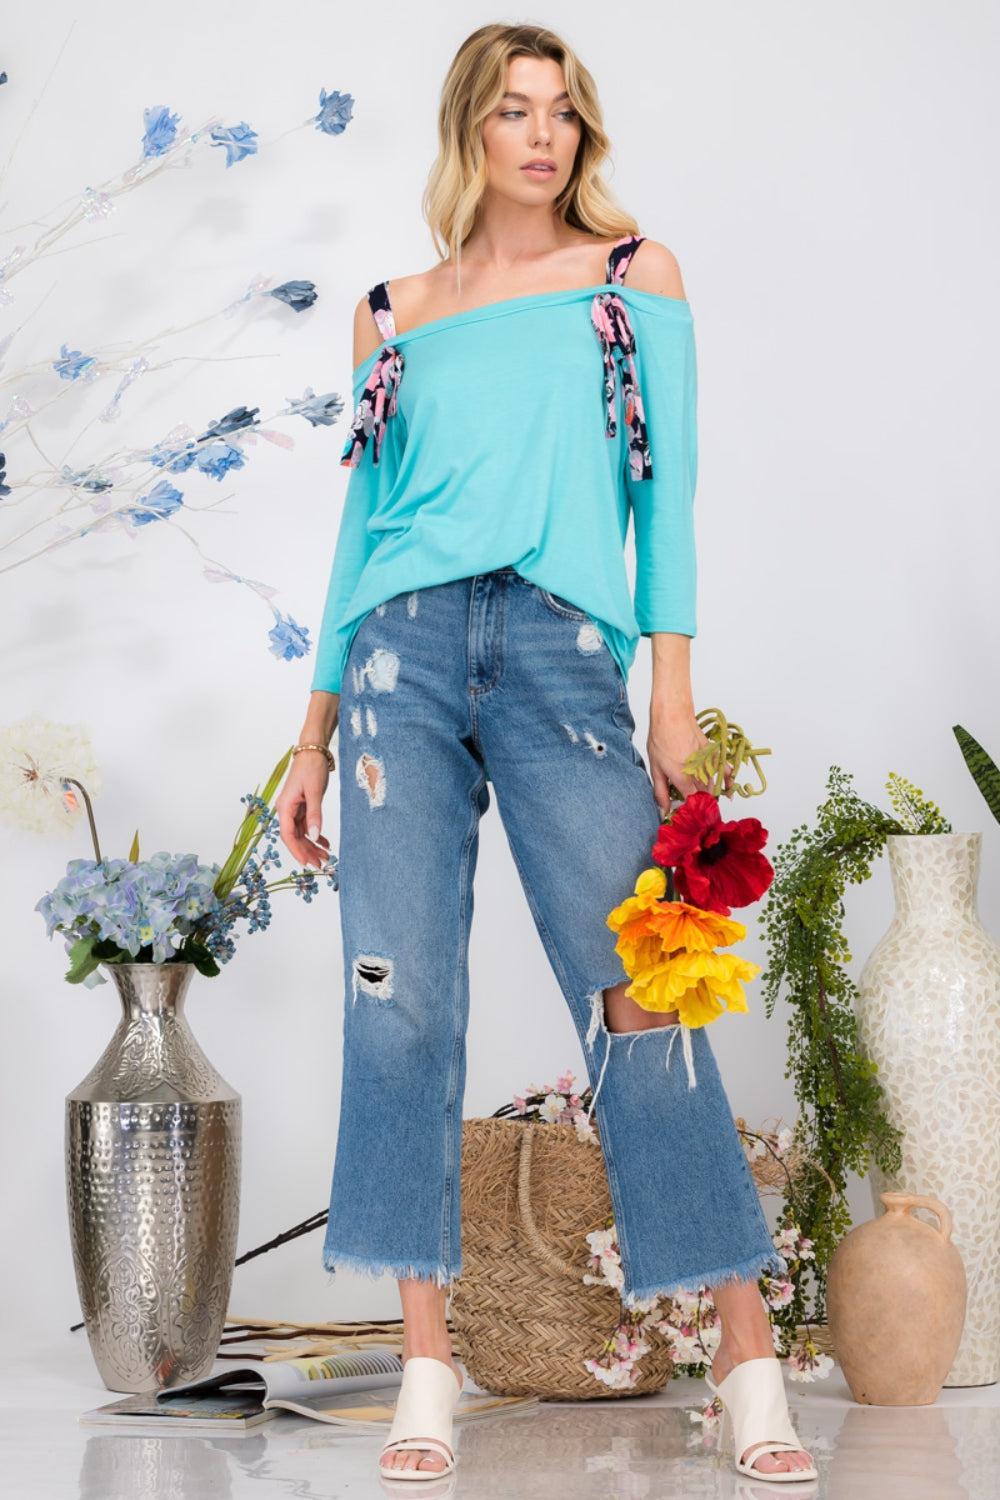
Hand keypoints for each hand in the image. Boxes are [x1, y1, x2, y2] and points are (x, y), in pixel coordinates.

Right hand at [276, 748, 333, 869]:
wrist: (313, 753)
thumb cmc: (311, 768)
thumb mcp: (314, 792)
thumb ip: (314, 814)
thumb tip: (314, 836)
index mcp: (285, 807)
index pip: (288, 835)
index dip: (297, 851)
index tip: (307, 863)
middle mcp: (287, 810)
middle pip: (295, 837)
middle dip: (307, 852)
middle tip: (321, 865)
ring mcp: (294, 810)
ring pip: (302, 834)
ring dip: (312, 846)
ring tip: (326, 857)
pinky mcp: (302, 807)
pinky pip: (307, 826)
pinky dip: (315, 835)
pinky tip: (325, 843)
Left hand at [647, 705, 732, 817]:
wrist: (672, 716)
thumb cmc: (660, 739)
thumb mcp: (655, 768)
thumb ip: (661, 792)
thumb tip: (663, 811)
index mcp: (682, 778)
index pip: (691, 803)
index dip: (690, 811)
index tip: (687, 817)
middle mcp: (698, 772)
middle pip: (704, 796)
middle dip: (701, 805)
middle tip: (697, 813)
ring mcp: (708, 762)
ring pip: (714, 785)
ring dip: (712, 795)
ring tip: (708, 804)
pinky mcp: (713, 754)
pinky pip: (724, 770)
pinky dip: (727, 780)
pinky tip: (728, 788)